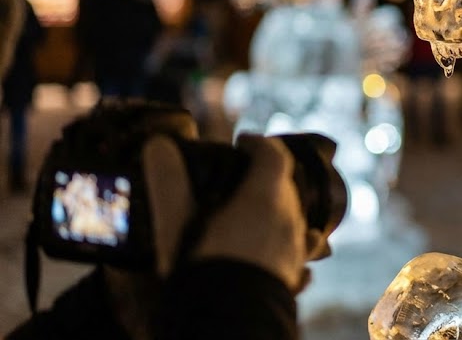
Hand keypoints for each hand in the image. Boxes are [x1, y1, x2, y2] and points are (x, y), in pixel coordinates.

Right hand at [142, 133, 308, 289]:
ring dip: (276, 205)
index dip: (259, 144)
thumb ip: (168, 182)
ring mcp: (295, 247)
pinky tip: (279, 240)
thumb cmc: (203, 269)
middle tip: (241, 175)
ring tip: (252, 208)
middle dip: (266, 174)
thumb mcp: (177, 224)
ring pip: (293, 213)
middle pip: (286, 182)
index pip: (274, 154)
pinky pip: (300, 245)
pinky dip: (290, 235)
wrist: (229, 321)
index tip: (242, 143)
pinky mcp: (293, 273)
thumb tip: (158, 145)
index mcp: (266, 197)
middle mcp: (289, 217)